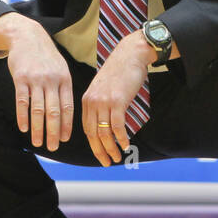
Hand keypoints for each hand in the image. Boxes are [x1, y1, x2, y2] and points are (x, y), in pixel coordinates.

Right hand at [0, 14, 74, 151]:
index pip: (67, 107)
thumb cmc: (45, 57)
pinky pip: (22, 101)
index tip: (64, 139)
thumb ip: (63, 89)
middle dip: (53, 132)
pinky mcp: (21, 78)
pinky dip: (23, 116)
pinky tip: (24, 128)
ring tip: (38, 143)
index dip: (66, 125)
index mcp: (64, 79)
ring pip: (38, 109)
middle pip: (54, 111)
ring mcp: (36, 79)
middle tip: (52, 148)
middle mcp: (52, 80)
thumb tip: (65, 114)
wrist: (28, 36)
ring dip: (38, 129)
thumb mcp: (60, 68)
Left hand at [82, 33, 154, 165]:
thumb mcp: (104, 87)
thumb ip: (101, 103)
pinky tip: (126, 145)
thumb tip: (106, 122)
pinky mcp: (117, 101)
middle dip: (99, 151)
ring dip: (111, 148)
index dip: (93, 144)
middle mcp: (92, 102)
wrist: (130, 54)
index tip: (100, 154)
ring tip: (117, 157)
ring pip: (104, 132)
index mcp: (87, 100)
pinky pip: (117, 126)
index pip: (87, 128)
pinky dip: (121, 138)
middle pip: (93, 133)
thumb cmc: (120, 70)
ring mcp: (104, 101)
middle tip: (106, 162)